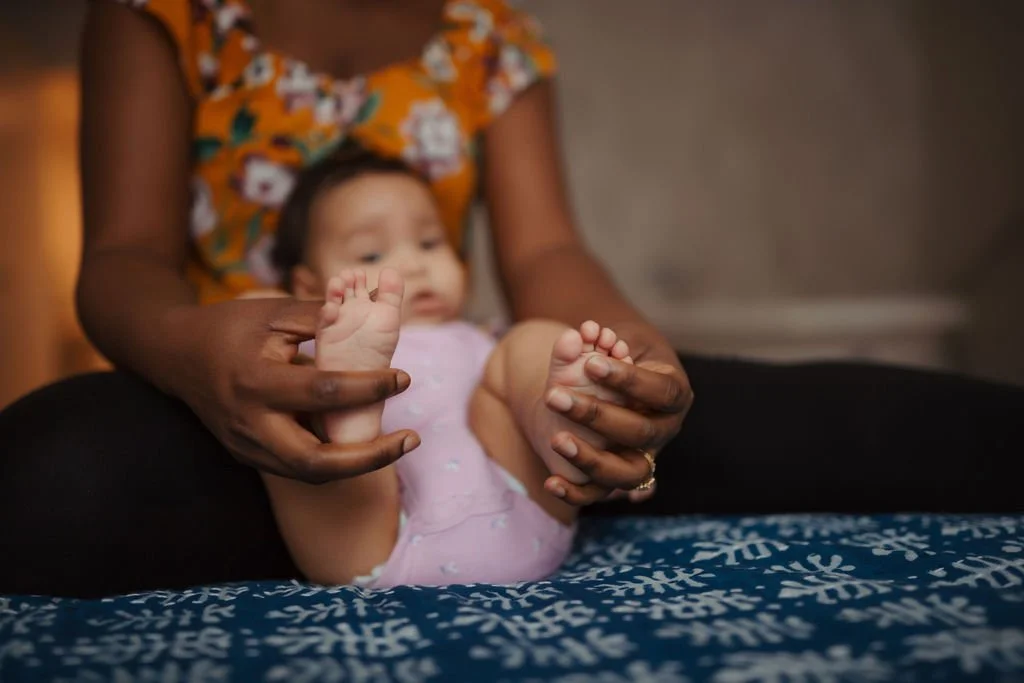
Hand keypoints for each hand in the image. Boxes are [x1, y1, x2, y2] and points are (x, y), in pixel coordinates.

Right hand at [164, 297, 419, 482]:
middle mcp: (251, 424)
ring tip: (397, 443)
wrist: (175, 355)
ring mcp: (248, 446)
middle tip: (411, 439)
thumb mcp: (274, 312)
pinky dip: (334, 459)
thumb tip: (377, 311)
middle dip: (371, 457)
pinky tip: (363, 440)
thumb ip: (323, 318)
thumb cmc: (229, 327)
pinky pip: (298, 468)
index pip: (325, 393)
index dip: (370, 388)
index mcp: (257, 382)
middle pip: (317, 463)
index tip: (404, 378)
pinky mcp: (249, 456)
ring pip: (310, 474)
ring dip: (358, 464)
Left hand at [542, 322, 691, 504]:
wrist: (619, 381)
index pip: (660, 391)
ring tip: (558, 440)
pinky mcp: (621, 477)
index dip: (628, 380)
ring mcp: (647, 458)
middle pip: (640, 432)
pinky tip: (551, 483)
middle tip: (554, 396)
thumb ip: (606, 340)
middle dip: (596, 415)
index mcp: (675, 394)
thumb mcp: (625, 338)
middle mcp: (666, 429)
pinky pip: (602, 493)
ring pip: (628, 472)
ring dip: (591, 458)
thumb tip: (584, 336)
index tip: (592, 363)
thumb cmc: (625, 352)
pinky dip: (577, 493)